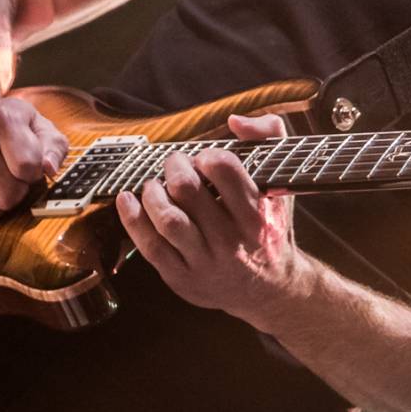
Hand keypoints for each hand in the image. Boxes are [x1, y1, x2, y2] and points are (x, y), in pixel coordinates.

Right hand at [0, 92, 68, 229]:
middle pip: (8, 196)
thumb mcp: (34, 121)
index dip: (33, 172)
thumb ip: (53, 145)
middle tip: (10, 177)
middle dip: (16, 191)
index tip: (28, 165)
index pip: (27, 166)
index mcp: (2, 119)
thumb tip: (49, 170)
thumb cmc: (2, 122)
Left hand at [115, 113, 304, 327]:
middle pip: (187, 190)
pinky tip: (128, 200)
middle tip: (174, 164)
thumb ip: (268, 138)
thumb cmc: (269, 228)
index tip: (203, 158)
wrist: (269, 290)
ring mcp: (206, 262)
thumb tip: (234, 121)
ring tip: (154, 184)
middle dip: (174, 166)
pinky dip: (132, 218)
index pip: (224, 169)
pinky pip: (150, 246)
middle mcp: (233, 240)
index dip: (206, 155)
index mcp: (258, 214)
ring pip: (167, 219)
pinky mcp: (183, 279)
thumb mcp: (282, 183)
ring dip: (152, 192)